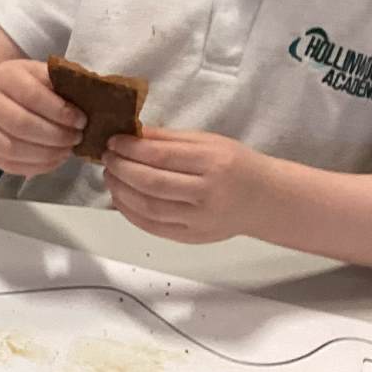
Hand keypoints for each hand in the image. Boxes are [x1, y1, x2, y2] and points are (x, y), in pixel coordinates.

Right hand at [0, 60, 84, 176]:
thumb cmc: (17, 82)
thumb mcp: (35, 71)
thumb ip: (58, 83)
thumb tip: (90, 99)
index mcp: (5, 76)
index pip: (33, 96)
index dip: (60, 112)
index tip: (81, 120)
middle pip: (22, 125)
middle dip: (56, 135)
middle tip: (77, 138)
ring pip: (13, 148)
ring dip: (47, 154)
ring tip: (67, 150)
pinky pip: (9, 165)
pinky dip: (36, 167)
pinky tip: (54, 160)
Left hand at [103, 128, 269, 243]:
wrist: (265, 200)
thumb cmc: (236, 165)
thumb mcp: (208, 142)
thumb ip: (169, 139)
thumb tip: (131, 134)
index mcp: (213, 162)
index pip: (161, 156)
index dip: (130, 149)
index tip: (113, 141)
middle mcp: (206, 193)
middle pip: (150, 183)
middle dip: (121, 168)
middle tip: (107, 158)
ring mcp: (199, 220)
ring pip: (147, 207)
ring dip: (120, 191)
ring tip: (110, 176)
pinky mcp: (192, 237)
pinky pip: (152, 227)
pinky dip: (129, 213)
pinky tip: (120, 198)